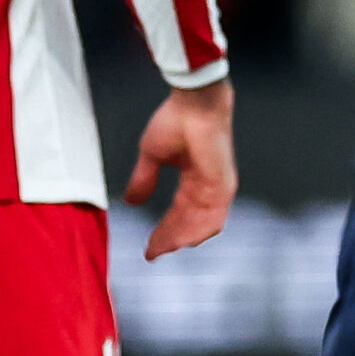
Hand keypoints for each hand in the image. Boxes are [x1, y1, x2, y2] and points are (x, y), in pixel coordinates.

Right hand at [126, 79, 236, 258]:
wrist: (194, 103)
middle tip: (153, 252)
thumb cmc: (176, 119)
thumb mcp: (152, 156)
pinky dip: (197, 231)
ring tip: (163, 249)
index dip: (164, 229)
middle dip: (170, 238)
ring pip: (201, 224)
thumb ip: (144, 180)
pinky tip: (181, 242)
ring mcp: (217, 186)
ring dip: (182, 238)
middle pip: (189, 222)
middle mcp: (208, 185)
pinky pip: (213, 217)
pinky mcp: (223, 185)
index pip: (179, 211)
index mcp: (194, 178)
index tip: (150, 246)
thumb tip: (131, 201)